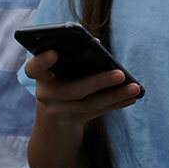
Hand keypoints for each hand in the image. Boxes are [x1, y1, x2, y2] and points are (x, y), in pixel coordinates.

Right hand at [25, 49, 139, 131]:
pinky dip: (116, 104)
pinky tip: (131, 98)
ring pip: (89, 105)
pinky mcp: (73, 123)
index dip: (42, 61)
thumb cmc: (61, 80)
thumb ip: (73, 55)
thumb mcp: (60, 69)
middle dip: (98, 82)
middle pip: (72, 91)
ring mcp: (59, 113)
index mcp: (40, 77)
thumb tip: (96, 44)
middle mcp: (45, 96)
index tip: (54, 52)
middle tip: (120, 73)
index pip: (34, 68)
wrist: (52, 117)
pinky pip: (98, 113)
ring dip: (114, 96)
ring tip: (134, 88)